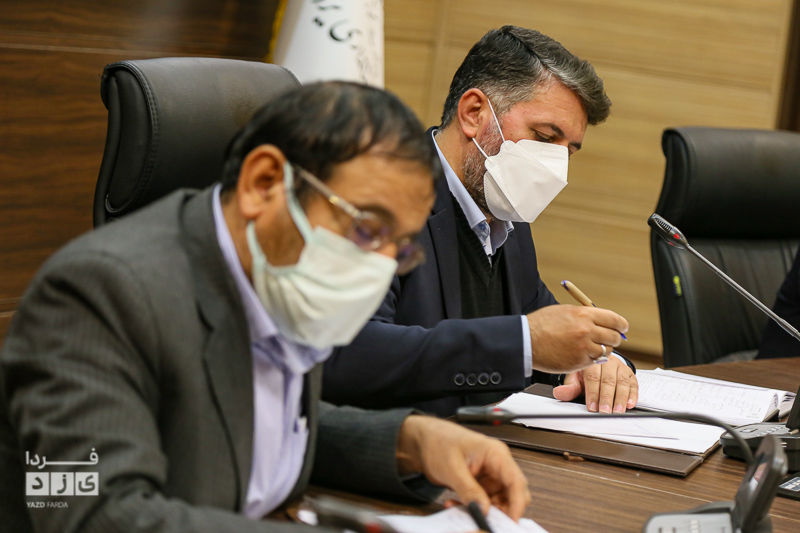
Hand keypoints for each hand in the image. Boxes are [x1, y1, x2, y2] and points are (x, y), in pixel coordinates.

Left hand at [396, 415, 529, 520]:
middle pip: (512, 493)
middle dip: (502, 510)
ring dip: (485, 510)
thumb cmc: (437, 442)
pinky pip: (484, 501)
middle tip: (487, 521)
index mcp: (495, 454)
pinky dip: (474, 507)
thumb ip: (469, 490)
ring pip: (498, 501)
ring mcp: (489, 474)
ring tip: (464, 511)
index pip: (516, 481)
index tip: (511, 522)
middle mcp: (496, 464)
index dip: (517, 504)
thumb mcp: (452, 469)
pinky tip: (457, 505)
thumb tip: (484, 510)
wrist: (422, 440)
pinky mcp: (480, 483)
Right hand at [526, 304, 627, 372]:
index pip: (614, 319)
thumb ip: (585, 315)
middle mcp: (586, 331)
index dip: (621, 325)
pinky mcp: (579, 362)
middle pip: (614, 337)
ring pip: (606, 351)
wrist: (526, 341)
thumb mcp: (565, 311)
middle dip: (614, 338)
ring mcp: (583, 348)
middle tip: (609, 339)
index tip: (622, 328)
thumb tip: (602, 319)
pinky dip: (592, 358)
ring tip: (591, 347)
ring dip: (602, 350)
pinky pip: (595, 361)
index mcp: (584, 315)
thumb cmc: (542, 324)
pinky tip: (582, 354)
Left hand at [552, 356, 638, 412]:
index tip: (592, 407)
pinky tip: (630, 404)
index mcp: (591, 361)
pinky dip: (633, 395)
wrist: (597, 362)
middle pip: (608, 380)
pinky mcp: (629, 373)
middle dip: (607, 397)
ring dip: (621, 398)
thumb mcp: (574, 378)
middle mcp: (607, 362)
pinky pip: (633, 384)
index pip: (592, 377)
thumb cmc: (585, 372)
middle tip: (605, 411)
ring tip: (618, 411)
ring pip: (622, 382)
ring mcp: (620, 367)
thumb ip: (569, 387)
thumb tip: (558, 393)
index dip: (592, 393)